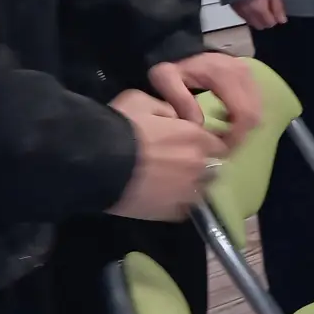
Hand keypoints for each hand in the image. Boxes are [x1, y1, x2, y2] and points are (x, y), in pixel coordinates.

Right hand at [107, 90, 225, 221]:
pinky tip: (161, 197)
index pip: (217, 144)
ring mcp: (187, 190)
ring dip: (191, 185)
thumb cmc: (119, 128)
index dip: (206, 145)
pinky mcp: (172, 212)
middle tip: (178, 163)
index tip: (192, 146)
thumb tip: (176, 118)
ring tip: (169, 182)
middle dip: (201, 165)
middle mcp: (198, 164)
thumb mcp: (141, 101)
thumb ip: (168, 108)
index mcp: (195, 136)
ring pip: (200, 190)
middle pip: (212, 167)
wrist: (95, 163)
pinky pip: (184, 208)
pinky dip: (177, 203)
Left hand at [149, 52, 263, 145]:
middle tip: (222, 144)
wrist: (182, 47)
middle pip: (254, 115)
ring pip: (257, 111)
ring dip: (243, 126)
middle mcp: (242, 73)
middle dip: (240, 134)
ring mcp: (249, 74)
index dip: (236, 135)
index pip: (243, 113)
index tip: (222, 148)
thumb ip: (179, 100)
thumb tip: (198, 124)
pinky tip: (226, 117)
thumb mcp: (165, 79)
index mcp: (225, 75)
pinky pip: (255, 103)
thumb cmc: (174, 65)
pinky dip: (244, 116)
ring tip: (222, 131)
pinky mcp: (250, 77)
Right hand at [232, 0, 285, 31]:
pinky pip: (243, 17)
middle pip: (260, 25)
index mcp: (258, 8)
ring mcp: (239, 10)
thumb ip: (278, 6)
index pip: (270, 23)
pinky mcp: (233, 7)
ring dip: (257, 18)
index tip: (278, 12)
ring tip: (261, 5)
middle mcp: (247, 12)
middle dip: (266, 20)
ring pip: (251, 22)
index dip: (276, 18)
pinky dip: (249, 14)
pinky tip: (252, 5)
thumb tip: (282, 20)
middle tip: (270, 9)